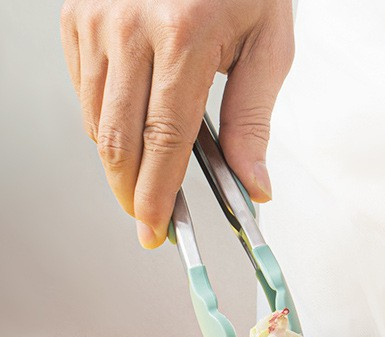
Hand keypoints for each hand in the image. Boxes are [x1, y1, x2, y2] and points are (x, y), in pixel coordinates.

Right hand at [60, 0, 293, 248]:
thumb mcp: (268, 45)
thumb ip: (253, 119)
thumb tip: (253, 184)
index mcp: (183, 34)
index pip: (163, 139)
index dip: (156, 194)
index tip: (155, 228)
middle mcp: (128, 26)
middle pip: (118, 139)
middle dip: (130, 192)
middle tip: (148, 221)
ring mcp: (95, 19)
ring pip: (95, 120)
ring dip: (119, 161)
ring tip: (147, 180)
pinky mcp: (77, 15)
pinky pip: (84, 91)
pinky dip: (105, 124)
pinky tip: (132, 131)